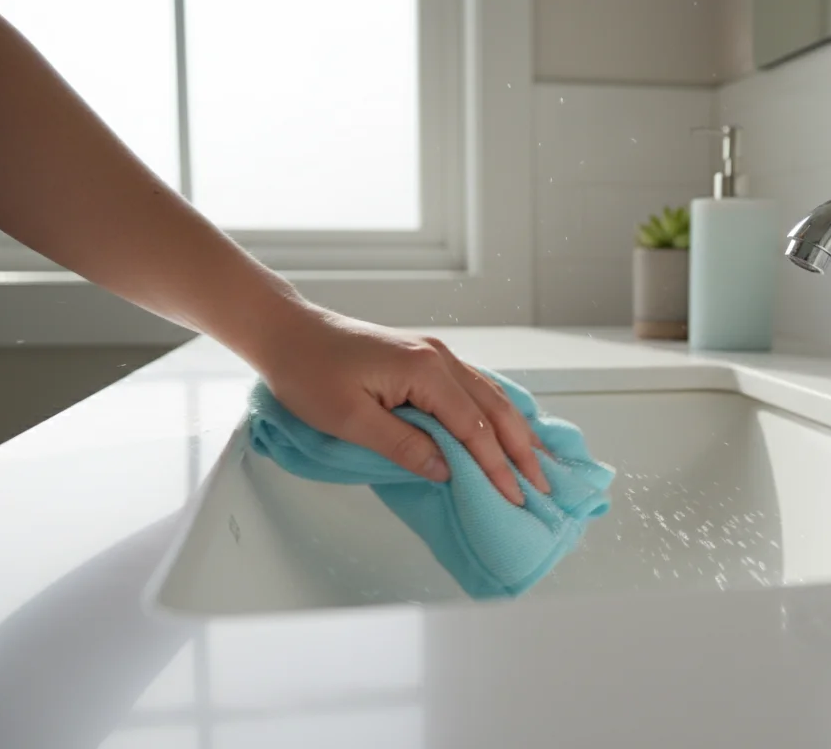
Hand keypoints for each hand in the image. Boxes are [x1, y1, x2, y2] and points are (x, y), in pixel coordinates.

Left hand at [253, 305, 549, 505]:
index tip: (515, 499)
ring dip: (516, 432)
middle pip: (495, 410)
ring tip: (538, 464)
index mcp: (424, 371)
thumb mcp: (349, 419)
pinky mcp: (427, 359)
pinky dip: (497, 414)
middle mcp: (440, 358)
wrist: (288, 331)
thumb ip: (402, 445)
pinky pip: (475, 389)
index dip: (496, 467)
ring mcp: (436, 355)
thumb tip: (446, 472)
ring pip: (490, 397)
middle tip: (543, 488)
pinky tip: (508, 428)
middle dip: (521, 451)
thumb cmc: (308, 373)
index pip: (473, 428)